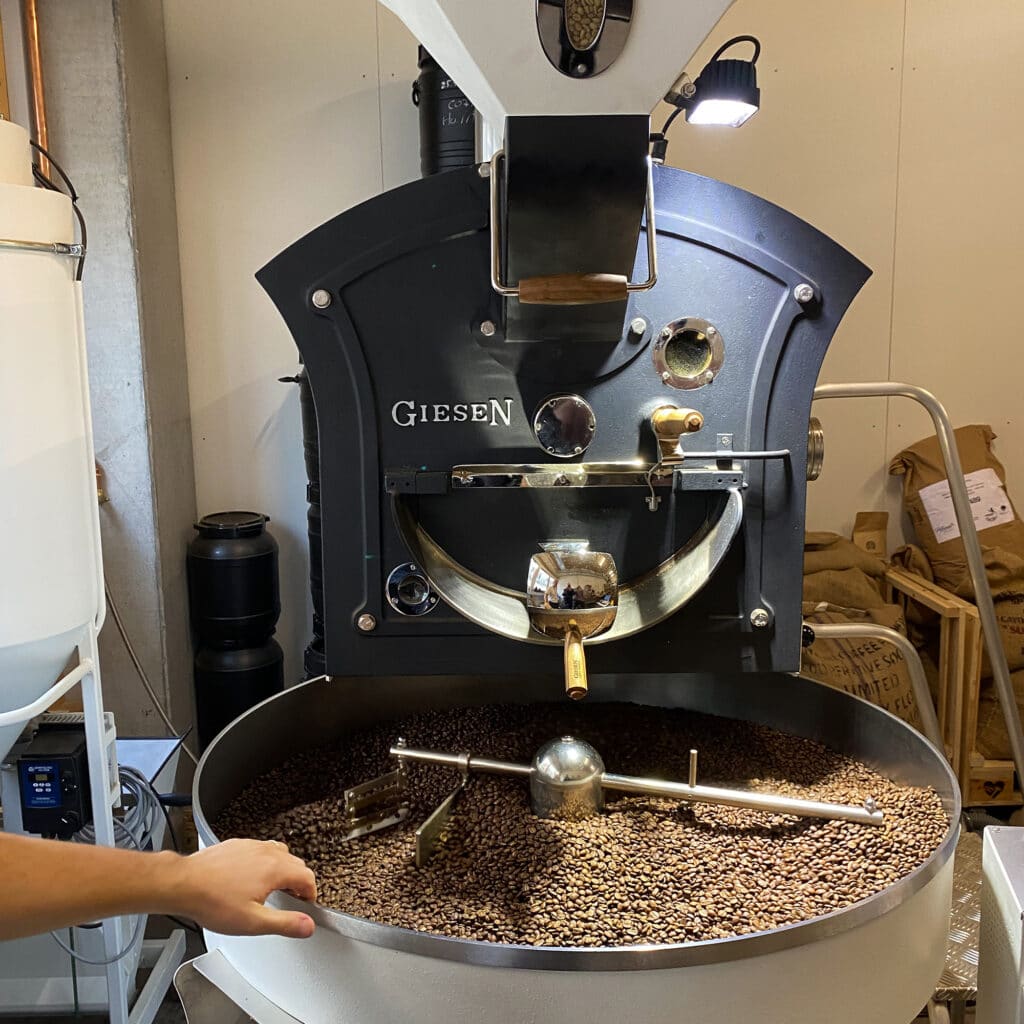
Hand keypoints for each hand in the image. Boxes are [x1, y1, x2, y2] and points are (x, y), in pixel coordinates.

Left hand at [168, 839, 316, 937]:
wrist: (184, 883)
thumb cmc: (213, 902)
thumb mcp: (253, 922)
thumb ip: (284, 924)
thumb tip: (307, 926)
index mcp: (275, 869)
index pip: (307, 877)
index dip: (310, 893)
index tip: (305, 904)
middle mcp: (266, 852)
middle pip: (295, 863)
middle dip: (297, 881)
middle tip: (291, 899)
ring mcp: (251, 845)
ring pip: (278, 853)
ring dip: (282, 869)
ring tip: (272, 888)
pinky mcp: (237, 844)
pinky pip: (259, 849)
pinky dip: (263, 862)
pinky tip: (249, 877)